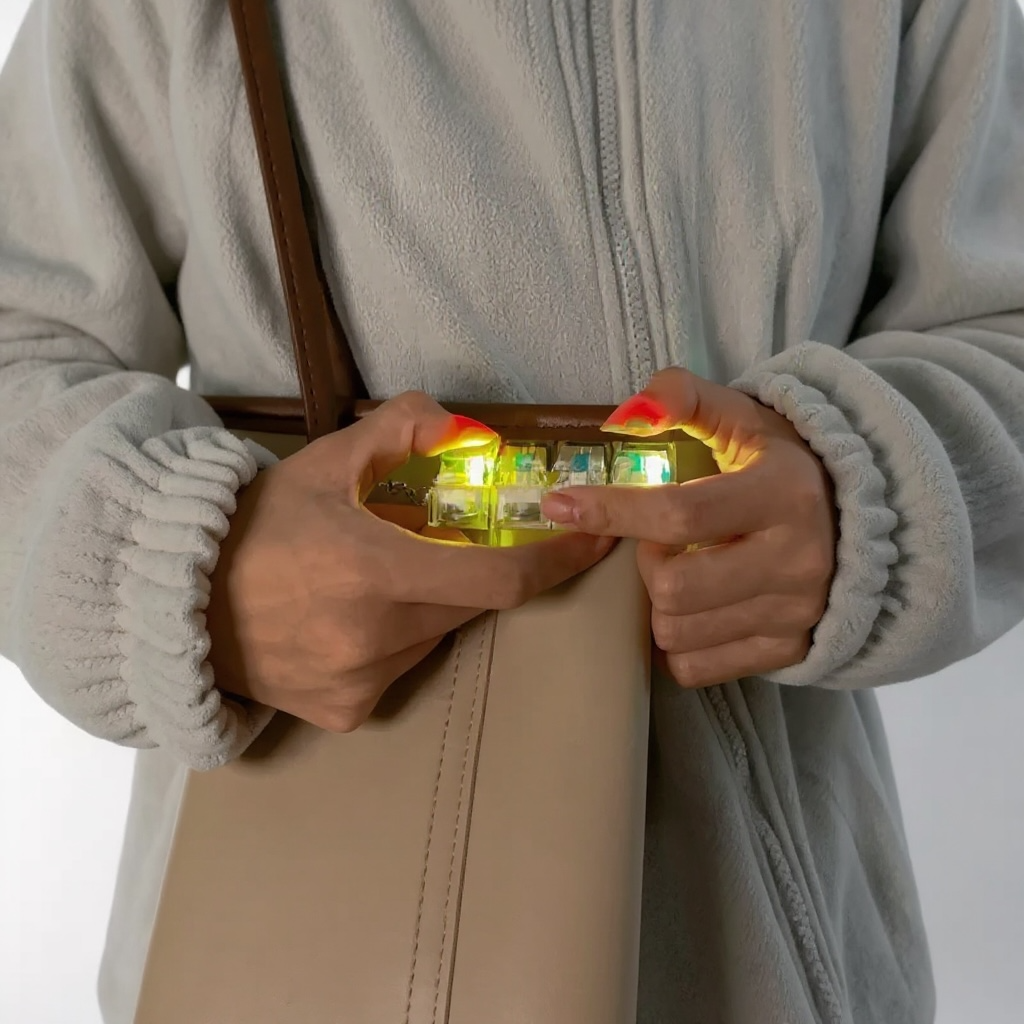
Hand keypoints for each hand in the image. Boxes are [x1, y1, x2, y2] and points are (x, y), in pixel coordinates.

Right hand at [207, 392, 611, 730]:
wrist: (179, 599)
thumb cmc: (259, 524)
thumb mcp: (328, 460)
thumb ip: (405, 427)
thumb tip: (471, 430)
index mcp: (370, 569)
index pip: (499, 578)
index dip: (557, 561)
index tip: (597, 541)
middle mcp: (371, 637)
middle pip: (470, 604)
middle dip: (480, 569)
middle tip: (459, 539)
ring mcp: (359, 683)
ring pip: (436, 637)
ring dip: (432, 604)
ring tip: (372, 578)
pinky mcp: (346, 712)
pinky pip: (401, 669)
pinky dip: (398, 637)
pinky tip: (349, 618)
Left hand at [540, 368, 836, 687]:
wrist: (866, 522)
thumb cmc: (783, 465)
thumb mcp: (744, 418)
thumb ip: (684, 398)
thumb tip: (628, 413)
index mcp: (782, 494)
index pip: (680, 514)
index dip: (612, 510)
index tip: (560, 504)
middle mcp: (795, 560)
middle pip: (672, 588)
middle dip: (647, 564)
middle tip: (665, 544)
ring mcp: (795, 614)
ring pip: (677, 633)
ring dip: (659, 605)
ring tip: (684, 573)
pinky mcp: (789, 652)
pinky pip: (696, 669)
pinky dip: (678, 643)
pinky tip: (694, 609)